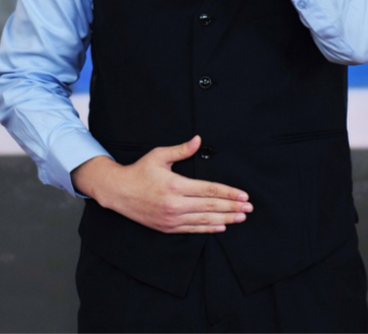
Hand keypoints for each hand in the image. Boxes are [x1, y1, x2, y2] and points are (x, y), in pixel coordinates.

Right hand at [72, 135, 253, 233]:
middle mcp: (175, 204)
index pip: (209, 190)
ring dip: (225, 219)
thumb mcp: (159, 156)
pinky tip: (221, 226)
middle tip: (249, 208)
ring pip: (204, 219)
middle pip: (210, 206)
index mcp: (175, 185)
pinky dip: (208, 228)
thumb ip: (181, 149)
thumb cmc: (139, 171)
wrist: (118, 192)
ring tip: (240, 218)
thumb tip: (198, 140)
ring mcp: (171, 218)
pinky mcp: (167, 227)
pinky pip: (192, 229)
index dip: (228, 193)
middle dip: (232, 207)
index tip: (243, 195)